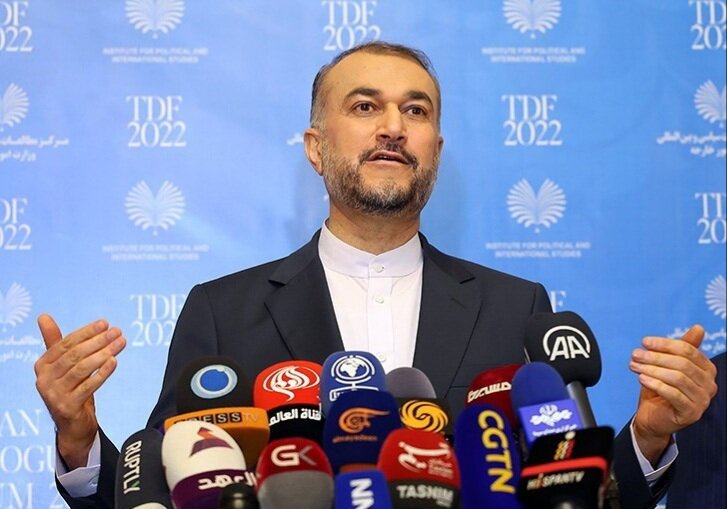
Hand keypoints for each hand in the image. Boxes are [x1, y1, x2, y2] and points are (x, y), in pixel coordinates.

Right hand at [33, 314, 125, 469]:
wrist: (73, 424)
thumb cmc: (70, 388)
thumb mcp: (62, 365)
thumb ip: (55, 342)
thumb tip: (43, 316)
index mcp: (42, 365)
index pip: (66, 343)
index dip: (86, 332)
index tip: (105, 323)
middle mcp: (44, 380)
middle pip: (75, 355)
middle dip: (98, 341)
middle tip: (117, 332)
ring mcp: (54, 395)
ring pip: (81, 369)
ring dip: (103, 354)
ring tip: (120, 344)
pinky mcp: (67, 407)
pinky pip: (88, 387)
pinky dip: (102, 373)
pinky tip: (114, 362)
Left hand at [629, 325, 717, 464]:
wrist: (653, 418)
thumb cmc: (660, 389)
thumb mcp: (668, 365)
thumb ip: (681, 348)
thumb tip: (698, 328)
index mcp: (707, 370)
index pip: (688, 351)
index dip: (665, 344)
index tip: (644, 342)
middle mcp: (709, 385)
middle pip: (683, 364)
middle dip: (656, 357)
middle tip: (635, 354)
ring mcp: (702, 401)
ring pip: (677, 378)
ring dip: (652, 369)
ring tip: (634, 365)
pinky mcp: (691, 413)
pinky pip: (673, 394)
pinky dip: (655, 384)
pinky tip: (641, 378)